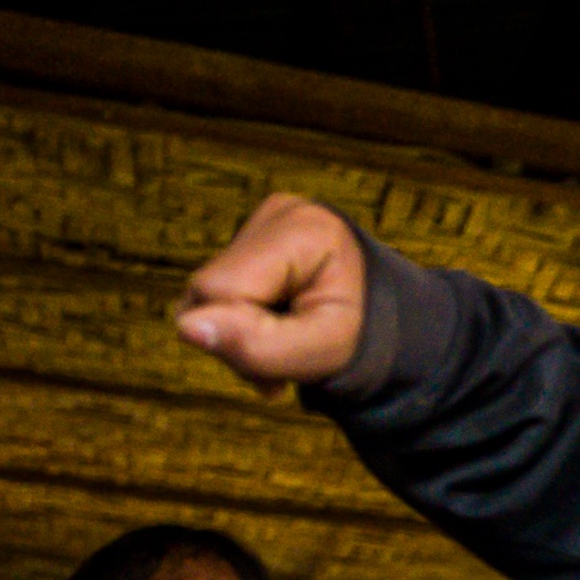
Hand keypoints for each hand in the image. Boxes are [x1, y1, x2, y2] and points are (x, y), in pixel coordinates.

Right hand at [174, 193, 370, 388]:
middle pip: (209, 288)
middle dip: (237, 337)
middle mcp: (280, 212)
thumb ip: (257, 344)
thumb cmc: (365, 337)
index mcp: (303, 229)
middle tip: (283, 365)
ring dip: (239, 334)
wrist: (393, 323)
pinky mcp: (257, 238)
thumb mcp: (322, 352)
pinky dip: (242, 320)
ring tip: (286, 346)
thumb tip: (186, 327)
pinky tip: (276, 329)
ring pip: (206, 292)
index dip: (238, 335)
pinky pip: (218, 288)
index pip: (221, 289)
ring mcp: (266, 221)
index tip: (279, 367)